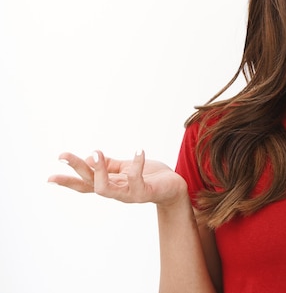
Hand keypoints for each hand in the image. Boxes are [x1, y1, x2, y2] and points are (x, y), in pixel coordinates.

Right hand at [48, 150, 187, 206]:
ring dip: (99, 171)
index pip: (84, 184)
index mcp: (111, 183)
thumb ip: (111, 165)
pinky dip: (137, 165)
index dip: (67, 182)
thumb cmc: (151, 177)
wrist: (175, 188)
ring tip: (97, 153)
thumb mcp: (127, 168)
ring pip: (105, 189)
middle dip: (76, 169)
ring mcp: (129, 195)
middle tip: (63, 156)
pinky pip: (137, 180)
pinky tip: (138, 151)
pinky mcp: (145, 193)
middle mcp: (117, 191)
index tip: (49, 178)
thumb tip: (91, 157)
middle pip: (89, 184)